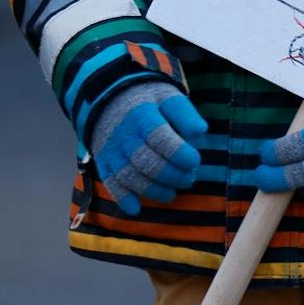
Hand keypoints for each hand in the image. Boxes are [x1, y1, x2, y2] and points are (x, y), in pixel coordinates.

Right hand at [87, 82, 205, 215]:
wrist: (108, 97)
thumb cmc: (147, 100)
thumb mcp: (167, 96)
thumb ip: (184, 113)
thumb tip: (200, 132)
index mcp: (142, 114)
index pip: (160, 138)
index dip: (180, 154)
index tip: (194, 160)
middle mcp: (123, 134)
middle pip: (146, 162)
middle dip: (172, 175)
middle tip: (188, 177)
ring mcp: (111, 150)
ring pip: (130, 177)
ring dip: (154, 190)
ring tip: (171, 191)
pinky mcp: (103, 162)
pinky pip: (110, 183)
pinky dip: (123, 198)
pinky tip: (136, 208)